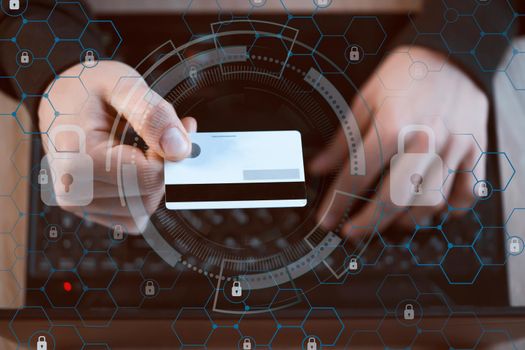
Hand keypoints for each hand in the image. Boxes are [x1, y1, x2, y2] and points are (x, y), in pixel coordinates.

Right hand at [38, 61, 195, 231]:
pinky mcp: (87, 209)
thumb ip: (153, 114)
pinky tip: (132, 167)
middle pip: (148, 197)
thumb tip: (179, 148)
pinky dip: (141, 194)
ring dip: (153, 180)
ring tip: (140, 148)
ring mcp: (79, 203)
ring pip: (143, 209)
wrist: (58, 95)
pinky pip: (132, 216)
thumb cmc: (86, 87)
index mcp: (80, 159)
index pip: (150, 178)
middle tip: (159, 136)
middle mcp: (74, 189)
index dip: (169, 155)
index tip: (169, 131)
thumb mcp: (122, 84)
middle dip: (164, 167)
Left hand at [310, 47, 487, 238]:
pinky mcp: (476, 150)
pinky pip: (467, 193)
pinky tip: (433, 210)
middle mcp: (424, 140)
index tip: (327, 219)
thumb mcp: (364, 99)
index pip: (357, 176)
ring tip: (388, 222)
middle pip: (394, 198)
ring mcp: (454, 147)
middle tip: (353, 232)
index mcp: (391, 126)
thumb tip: (317, 166)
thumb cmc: (405, 75)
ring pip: (431, 202)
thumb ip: (342, 139)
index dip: (337, 203)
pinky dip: (450, 209)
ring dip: (406, 221)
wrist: (450, 53)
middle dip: (369, 224)